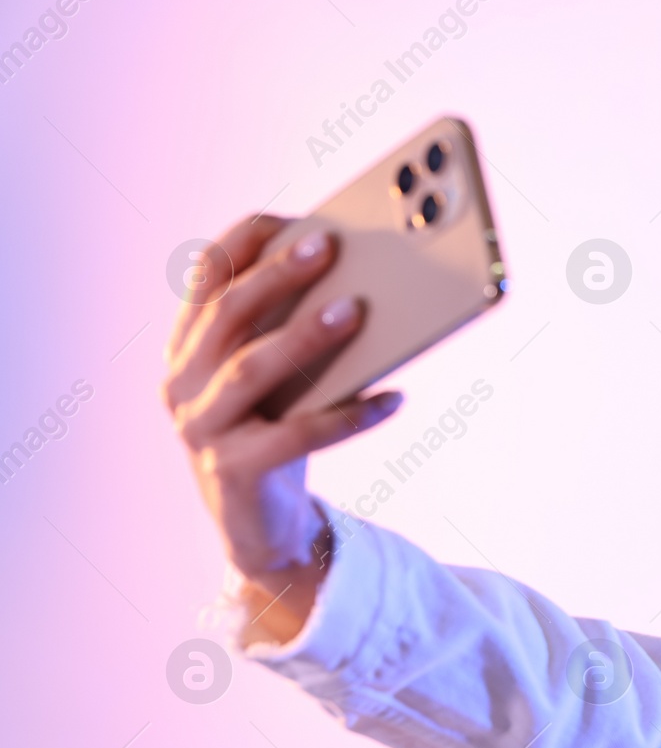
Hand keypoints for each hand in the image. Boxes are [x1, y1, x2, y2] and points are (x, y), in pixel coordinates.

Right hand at [162, 215, 402, 638]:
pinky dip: (348, 416)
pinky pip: (295, 436)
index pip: (205, 279)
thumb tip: (363, 283)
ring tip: (358, 311)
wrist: (261, 530)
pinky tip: (393, 399)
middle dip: (278, 275)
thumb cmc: (278, 434)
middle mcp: (181, 383)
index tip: (291, 217)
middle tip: (329, 246)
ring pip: (251, 369)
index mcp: (186, 348)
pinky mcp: (231, 471)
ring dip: (306, 335)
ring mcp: (200, 429)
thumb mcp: (282, 380)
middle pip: (227, 316)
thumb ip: (295, 334)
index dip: (244, 243)